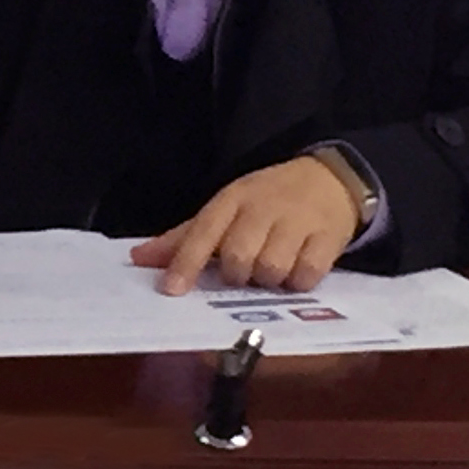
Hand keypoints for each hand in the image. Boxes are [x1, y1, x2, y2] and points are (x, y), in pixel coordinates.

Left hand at [130, 154, 360, 295]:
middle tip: (244, 272)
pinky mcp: (329, 237)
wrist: (329, 178)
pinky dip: (298, 282)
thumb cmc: (266, 201)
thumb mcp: (226, 209)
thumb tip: (138, 259)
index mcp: (231, 200)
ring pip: (271, 269)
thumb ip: (184, 238)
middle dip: (236, 275)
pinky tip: (297, 270)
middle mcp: (262, 208)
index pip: (202, 232)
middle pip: (237, 257)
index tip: (171, 290)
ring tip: (273, 269)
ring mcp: (298, 221)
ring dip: (268, 281)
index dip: (185, 263)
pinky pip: (306, 275)